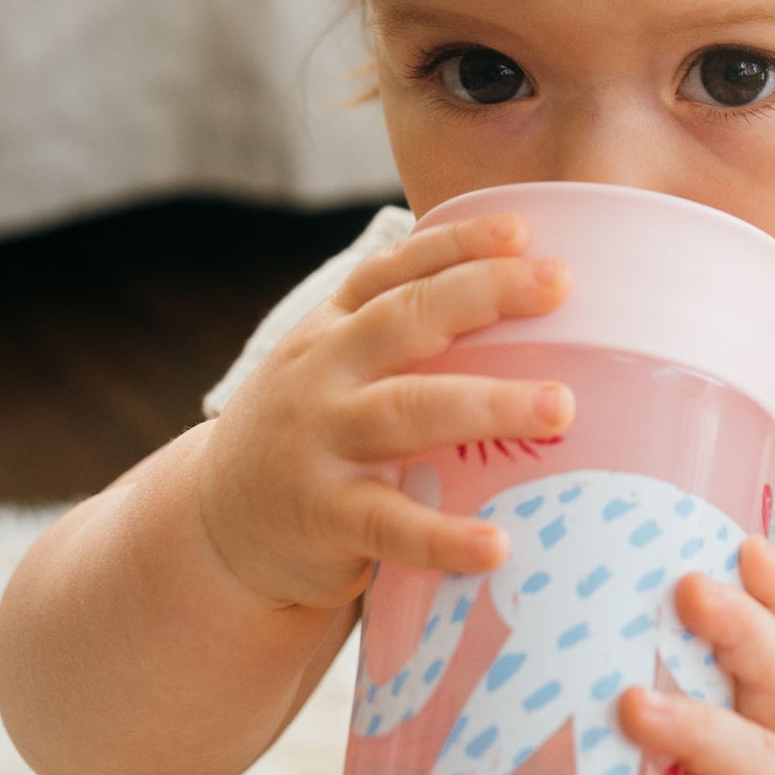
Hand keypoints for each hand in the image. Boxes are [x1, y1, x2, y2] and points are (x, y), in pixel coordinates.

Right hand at [197, 213, 572, 610]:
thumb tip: (529, 308)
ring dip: (488, 404)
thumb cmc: (313, 437)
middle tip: (560, 282)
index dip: (456, 243)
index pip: (394, 270)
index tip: (522, 229)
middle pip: (406, 319)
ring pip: (408, 410)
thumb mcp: (336, 371)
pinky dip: (443, 536)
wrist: (214, 529)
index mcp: (334, 330)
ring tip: (560, 407)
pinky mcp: (325, 517)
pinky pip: (391, 524)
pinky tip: (497, 546)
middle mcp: (324, 373)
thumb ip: (406, 341)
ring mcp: (321, 443)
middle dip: (484, 293)